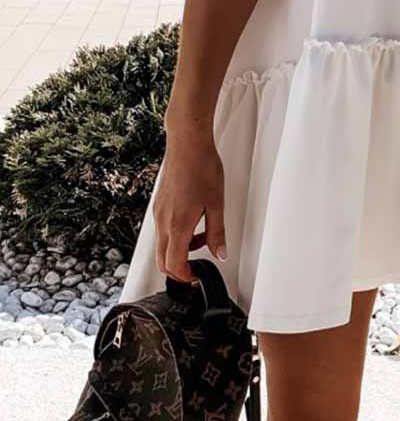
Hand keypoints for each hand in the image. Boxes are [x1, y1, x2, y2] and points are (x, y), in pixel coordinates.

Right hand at [153, 130, 226, 283]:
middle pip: (162, 260)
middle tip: (197, 265)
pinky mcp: (159, 204)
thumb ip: (217, 233)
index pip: (174, 265)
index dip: (185, 276)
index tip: (196, 275)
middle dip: (179, 268)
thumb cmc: (202, 168)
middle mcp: (163, 222)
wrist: (187, 144)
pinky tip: (193, 221)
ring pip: (162, 245)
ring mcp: (158, 213)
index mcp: (177, 226)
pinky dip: (175, 234)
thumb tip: (220, 252)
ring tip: (202, 236)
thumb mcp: (217, 204)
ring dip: (179, 249)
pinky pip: (162, 229)